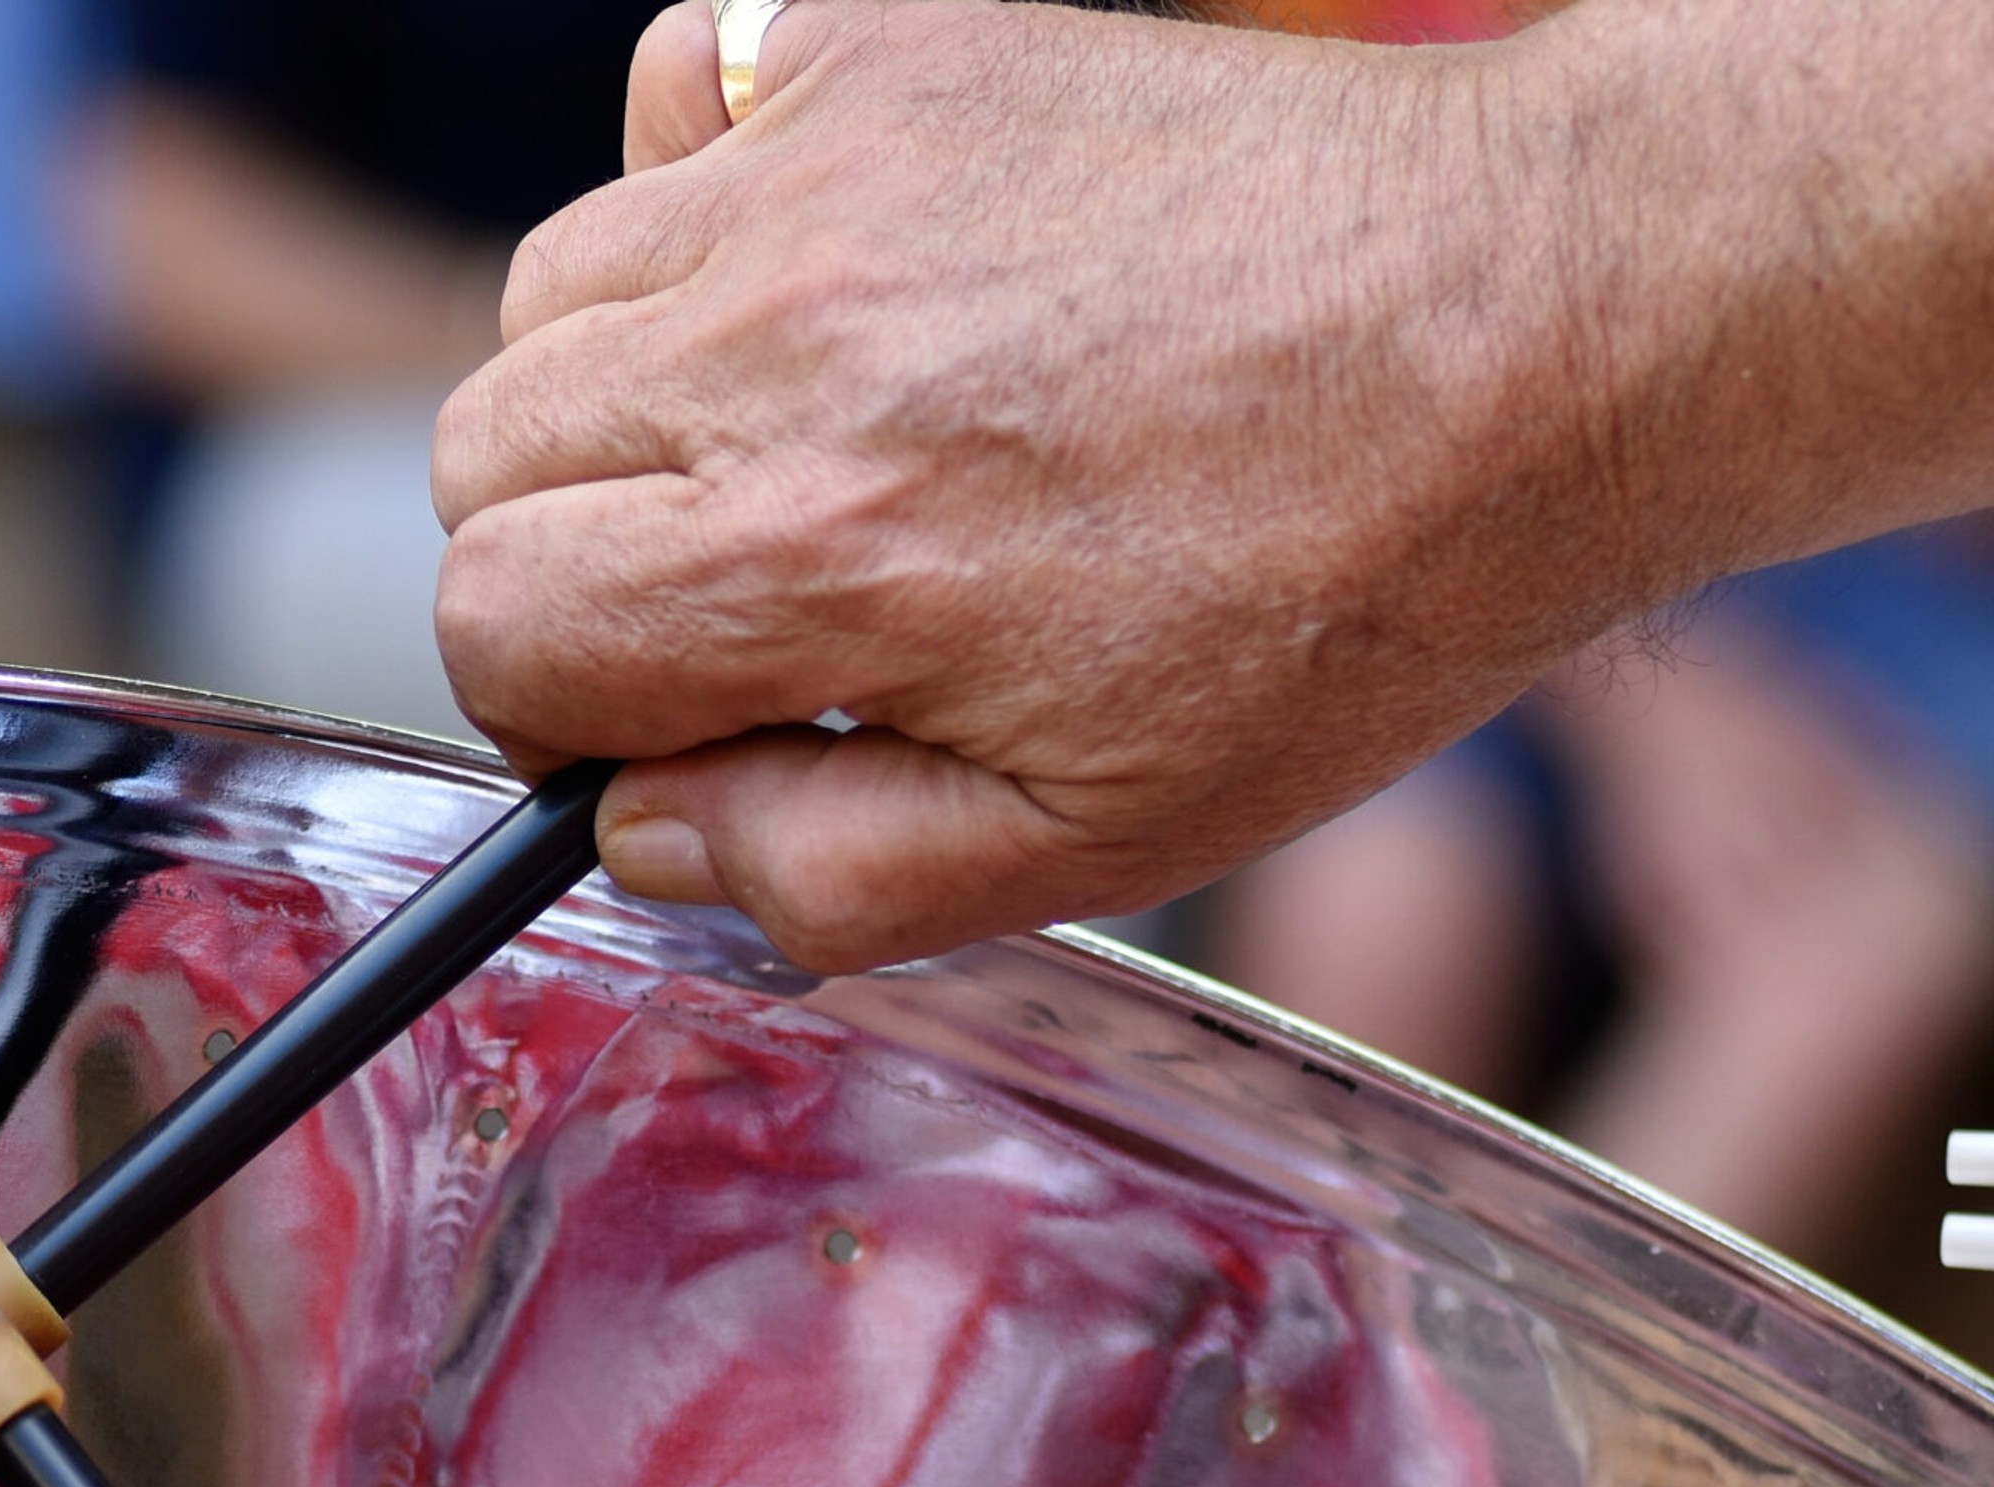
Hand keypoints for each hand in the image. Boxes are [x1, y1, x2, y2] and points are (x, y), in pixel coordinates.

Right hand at [430, 0, 1661, 967]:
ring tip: (783, 435)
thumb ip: (821, 875)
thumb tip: (644, 834)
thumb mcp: (1087, 845)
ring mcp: (829, 166)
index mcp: (811, 556)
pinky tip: (826, 270)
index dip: (554, 701)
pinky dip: (702, 183)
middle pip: (482, 456)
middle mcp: (783, 342)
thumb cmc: (1331, 600)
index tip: (659, 711)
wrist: (1533, 330)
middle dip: (568, 553)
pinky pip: (680, 92)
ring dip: (620, 385)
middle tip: (726, 590)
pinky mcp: (893, 41)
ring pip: (552, 288)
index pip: (493, 623)